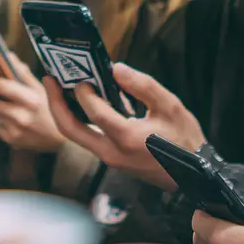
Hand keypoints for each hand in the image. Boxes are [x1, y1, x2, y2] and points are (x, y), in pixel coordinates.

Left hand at [44, 63, 205, 190]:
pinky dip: (78, 120)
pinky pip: (86, 139)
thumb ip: (142, 85)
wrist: (194, 175)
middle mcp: (113, 153)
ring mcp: (110, 160)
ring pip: (75, 136)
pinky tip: (80, 102)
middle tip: (49, 79)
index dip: (84, 92)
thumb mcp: (170, 106)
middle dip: (55, 103)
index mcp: (128, 139)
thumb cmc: (185, 140)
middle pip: (70, 130)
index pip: (95, 113)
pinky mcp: (111, 160)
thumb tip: (115, 68)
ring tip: (57, 88)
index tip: (81, 76)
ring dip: (63, 112)